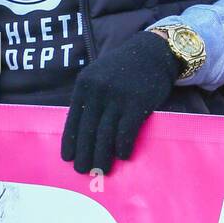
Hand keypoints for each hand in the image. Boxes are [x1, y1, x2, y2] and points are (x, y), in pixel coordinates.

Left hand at [61, 31, 180, 173]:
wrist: (155, 51)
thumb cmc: (125, 68)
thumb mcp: (100, 76)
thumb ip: (90, 98)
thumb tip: (81, 133)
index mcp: (85, 85)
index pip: (73, 120)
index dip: (70, 142)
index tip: (68, 159)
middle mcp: (98, 91)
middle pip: (88, 130)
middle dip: (85, 154)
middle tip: (84, 171)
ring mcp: (118, 96)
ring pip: (105, 134)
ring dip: (102, 157)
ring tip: (102, 170)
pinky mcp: (138, 102)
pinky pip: (126, 131)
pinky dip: (123, 147)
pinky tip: (124, 156)